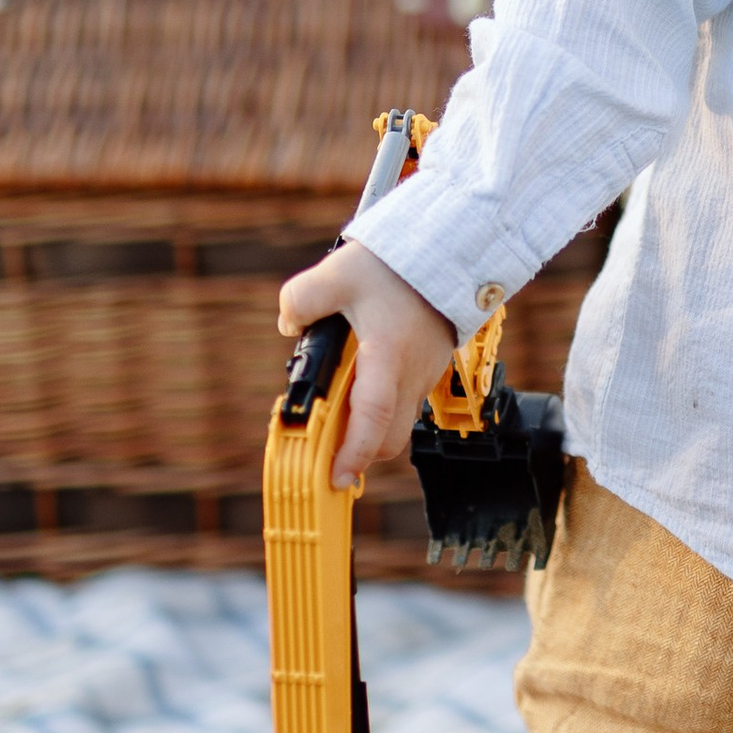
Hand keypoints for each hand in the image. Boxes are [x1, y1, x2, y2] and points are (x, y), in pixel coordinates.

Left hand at [277, 239, 461, 488]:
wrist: (443, 256)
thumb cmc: (395, 268)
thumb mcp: (337, 274)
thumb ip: (300, 300)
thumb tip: (288, 325)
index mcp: (388, 356)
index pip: (373, 417)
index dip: (353, 452)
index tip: (335, 476)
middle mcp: (410, 376)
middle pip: (388, 440)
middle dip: (358, 455)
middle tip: (325, 452)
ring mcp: (422, 377)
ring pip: (397, 425)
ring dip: (367, 431)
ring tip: (335, 413)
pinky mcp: (426, 372)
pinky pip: (402, 405)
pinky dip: (379, 411)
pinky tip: (356, 387)